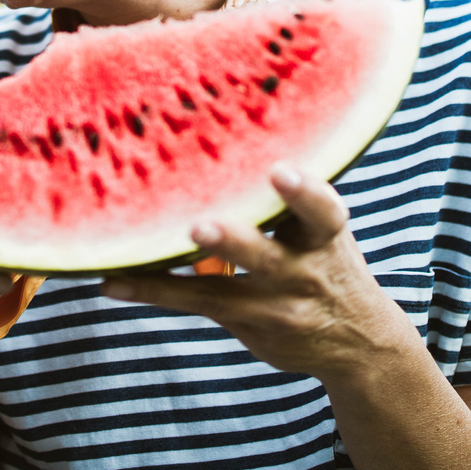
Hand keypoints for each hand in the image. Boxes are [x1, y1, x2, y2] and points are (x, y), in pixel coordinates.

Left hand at [99, 166, 420, 381]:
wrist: (359, 343)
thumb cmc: (328, 260)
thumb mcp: (327, 228)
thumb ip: (292, 197)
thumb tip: (237, 126)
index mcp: (325, 235)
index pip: (323, 212)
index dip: (304, 192)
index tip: (279, 172)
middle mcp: (303, 272)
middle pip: (266, 256)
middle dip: (234, 242)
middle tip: (201, 226)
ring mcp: (275, 306)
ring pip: (223, 292)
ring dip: (172, 281)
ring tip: (127, 270)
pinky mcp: (248, 325)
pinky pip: (195, 305)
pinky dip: (152, 291)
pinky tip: (112, 283)